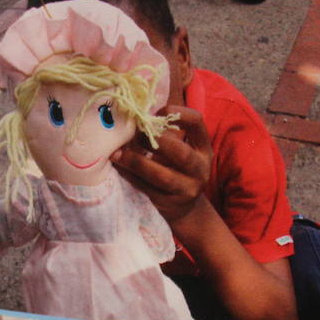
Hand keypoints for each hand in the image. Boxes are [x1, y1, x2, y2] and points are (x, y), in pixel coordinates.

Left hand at [111, 105, 212, 223]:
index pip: (197, 122)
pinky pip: (147, 188)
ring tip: (117, 154)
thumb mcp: (182, 149)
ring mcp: (186, 188)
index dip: (177, 114)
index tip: (156, 112)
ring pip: (161, 176)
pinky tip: (118, 167)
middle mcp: (200, 168)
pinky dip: (130, 176)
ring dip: (136, 163)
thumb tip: (133, 113)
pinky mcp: (168, 203)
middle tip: (135, 134)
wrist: (184, 207)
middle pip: (181, 153)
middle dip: (155, 142)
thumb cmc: (176, 168)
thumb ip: (167, 133)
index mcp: (203, 148)